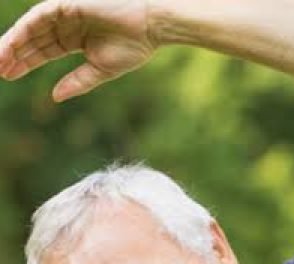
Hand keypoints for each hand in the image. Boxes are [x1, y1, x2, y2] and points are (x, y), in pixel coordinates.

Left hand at [0, 0, 156, 101]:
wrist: (151, 26)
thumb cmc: (134, 47)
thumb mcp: (102, 70)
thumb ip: (78, 82)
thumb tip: (54, 97)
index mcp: (75, 41)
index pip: (43, 52)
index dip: (25, 63)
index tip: (7, 75)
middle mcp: (66, 26)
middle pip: (33, 40)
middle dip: (14, 54)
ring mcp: (65, 14)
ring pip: (31, 28)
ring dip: (13, 43)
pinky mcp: (66, 5)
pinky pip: (38, 17)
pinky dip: (24, 29)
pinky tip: (12, 43)